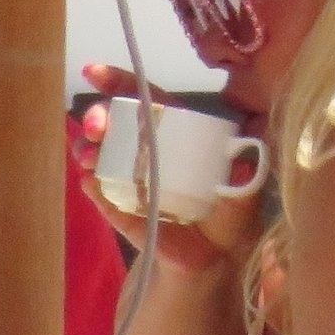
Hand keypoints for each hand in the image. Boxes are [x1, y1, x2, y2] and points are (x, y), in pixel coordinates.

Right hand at [74, 64, 268, 273]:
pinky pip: (101, 194)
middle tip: (97, 126)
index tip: (94, 72)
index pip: (147, 101)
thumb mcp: (244, 198)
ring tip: (89, 156)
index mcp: (177, 136)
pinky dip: (94, 186)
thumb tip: (247, 164)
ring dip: (88, 149)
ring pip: (98, 153)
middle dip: (99, 117)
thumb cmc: (231, 219)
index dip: (121, 83)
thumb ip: (245, 181)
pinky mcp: (120, 209)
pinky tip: (92, 182)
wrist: (215, 261)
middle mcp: (149, 151)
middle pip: (116, 123)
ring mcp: (130, 179)